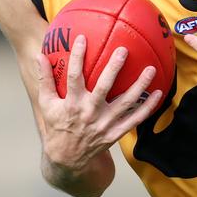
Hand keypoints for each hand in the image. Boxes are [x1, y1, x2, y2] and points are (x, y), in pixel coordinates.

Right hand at [36, 34, 163, 171]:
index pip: (74, 76)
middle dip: (114, 68)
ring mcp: (104, 124)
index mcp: (72, 103)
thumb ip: (45, 79)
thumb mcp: (47, 104)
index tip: (82, 39)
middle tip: (123, 50)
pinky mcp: (115, 133)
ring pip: (125, 102)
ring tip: (151, 69)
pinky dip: (147, 107)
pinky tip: (158, 93)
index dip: (77, 57)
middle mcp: (89, 112)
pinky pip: (135, 119)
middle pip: (104, 87)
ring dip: (139, 85)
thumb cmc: (57, 125)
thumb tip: (39, 55)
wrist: (67, 158)